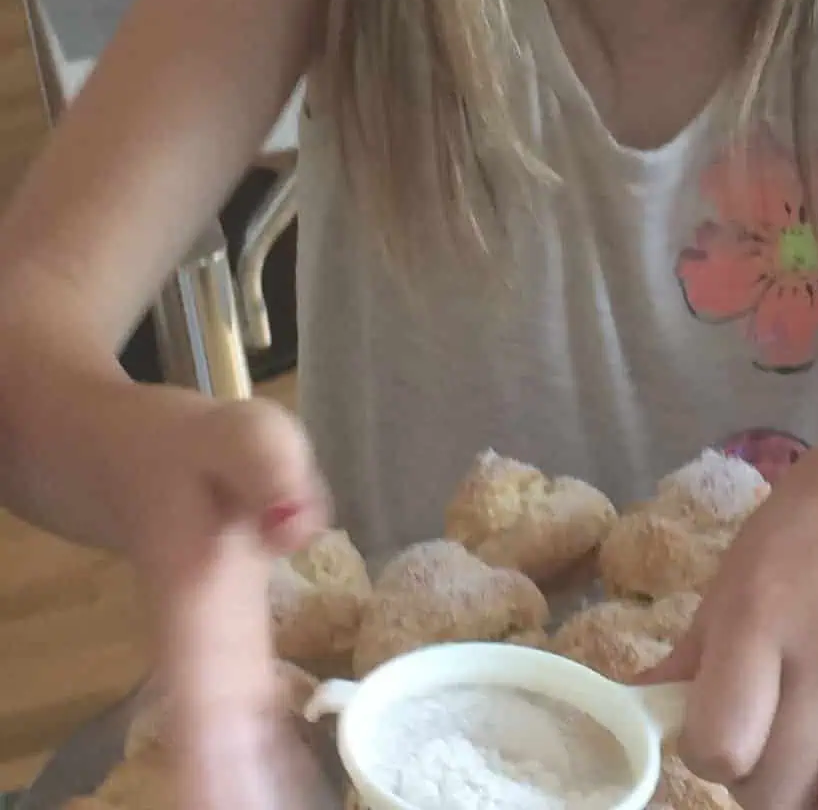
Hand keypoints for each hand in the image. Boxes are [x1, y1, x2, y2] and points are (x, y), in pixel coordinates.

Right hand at [125, 398, 329, 809]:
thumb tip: (297, 527)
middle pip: (215, 740)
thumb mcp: (237, 434)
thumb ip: (268, 467)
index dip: (211, 762)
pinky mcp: (223, 653)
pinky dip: (257, 762)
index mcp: (197, 598)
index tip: (226, 808)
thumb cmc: (191, 448)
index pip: (202, 697)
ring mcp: (207, 654)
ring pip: (227, 741)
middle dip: (233, 789)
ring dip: (247, 784)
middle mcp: (198, 642)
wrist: (130, 458)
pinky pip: (242, 722)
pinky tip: (282, 794)